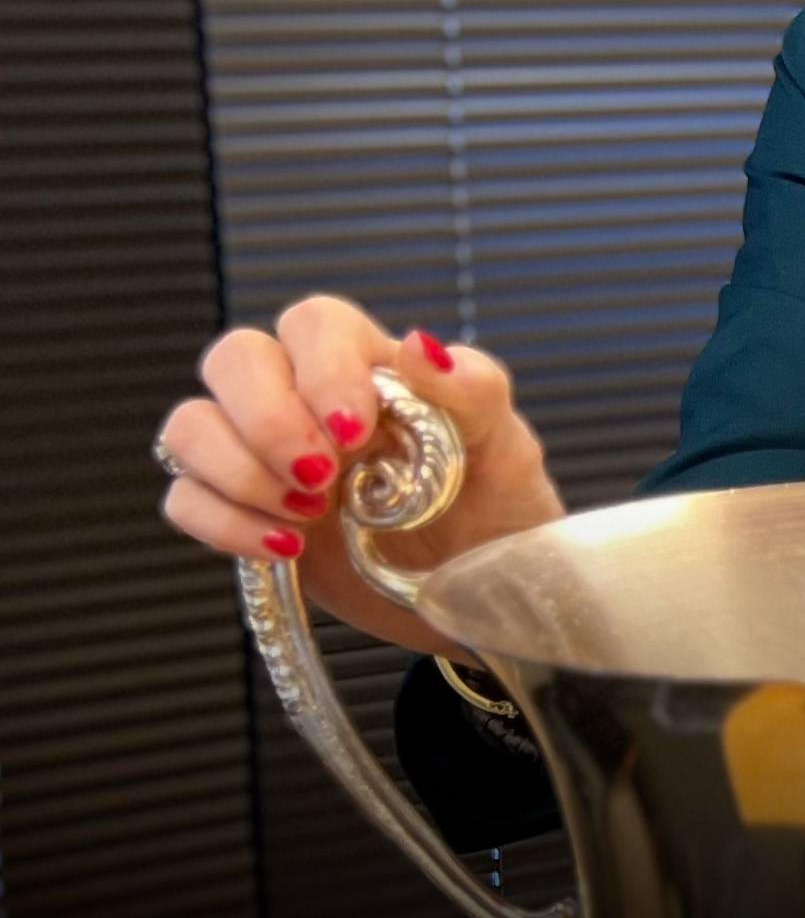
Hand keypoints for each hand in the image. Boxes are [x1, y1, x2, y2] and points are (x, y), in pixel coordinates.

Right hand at [157, 295, 568, 665]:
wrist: (478, 595)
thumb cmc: (497, 506)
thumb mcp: (507, 449)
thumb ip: (474, 389)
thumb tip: (419, 343)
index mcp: (371, 365)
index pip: (314, 323)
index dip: (322, 369)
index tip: (357, 432)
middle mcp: (306, 397)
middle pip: (235, 358)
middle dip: (267, 420)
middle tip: (322, 478)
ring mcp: (266, 454)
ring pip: (191, 424)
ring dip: (238, 471)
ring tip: (310, 515)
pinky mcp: (245, 512)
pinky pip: (184, 497)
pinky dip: (223, 523)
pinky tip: (286, 549)